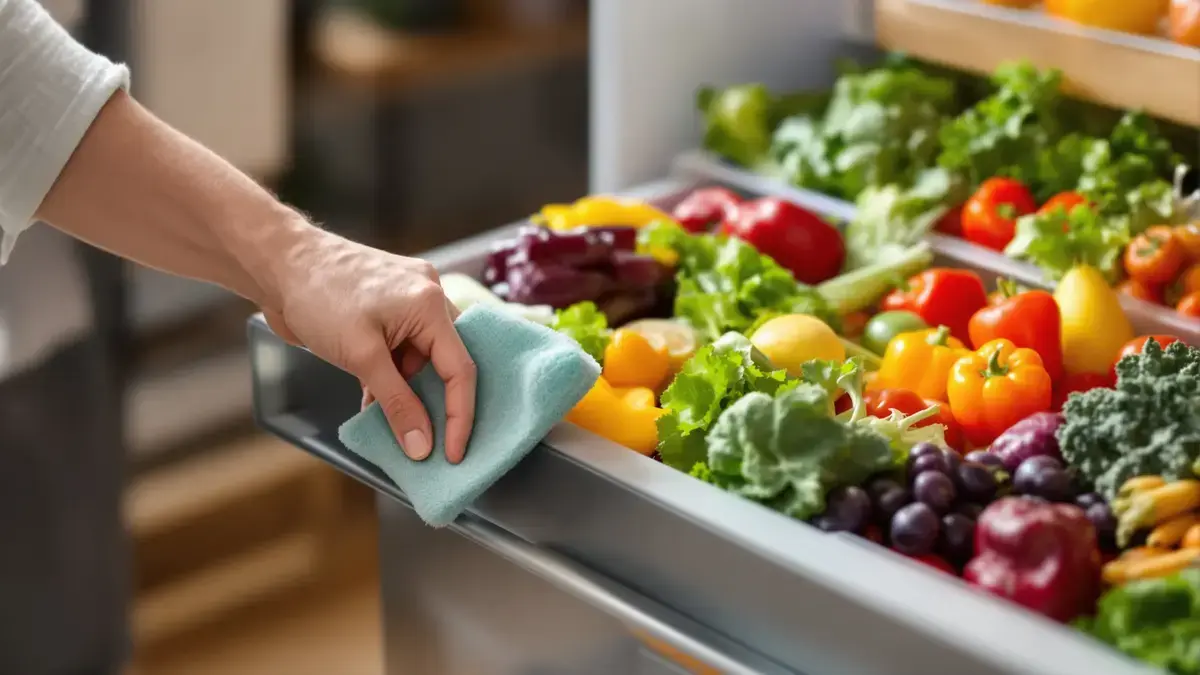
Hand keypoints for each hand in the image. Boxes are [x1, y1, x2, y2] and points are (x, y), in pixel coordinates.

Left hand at [263, 230, 475, 462]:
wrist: (278, 262)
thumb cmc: (318, 296)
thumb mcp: (361, 357)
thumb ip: (396, 403)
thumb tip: (421, 446)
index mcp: (430, 303)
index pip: (460, 368)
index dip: (460, 415)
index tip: (453, 453)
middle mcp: (427, 298)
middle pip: (447, 363)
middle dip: (437, 405)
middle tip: (430, 444)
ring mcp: (407, 302)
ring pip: (422, 360)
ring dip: (408, 392)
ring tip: (392, 424)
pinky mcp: (387, 309)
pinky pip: (403, 349)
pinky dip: (391, 377)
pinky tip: (374, 400)